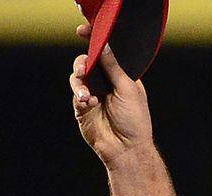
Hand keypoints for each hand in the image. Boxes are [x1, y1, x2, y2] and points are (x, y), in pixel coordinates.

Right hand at [70, 23, 153, 167]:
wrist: (127, 149)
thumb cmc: (135, 120)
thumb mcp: (128, 88)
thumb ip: (114, 67)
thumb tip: (103, 44)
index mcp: (120, 75)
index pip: (105, 53)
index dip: (94, 41)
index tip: (82, 31)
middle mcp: (105, 82)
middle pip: (86, 61)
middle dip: (82, 62)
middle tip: (84, 68)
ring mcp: (92, 94)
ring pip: (77, 76)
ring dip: (80, 81)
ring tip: (87, 94)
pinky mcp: (82, 108)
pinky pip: (76, 94)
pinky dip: (81, 96)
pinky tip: (90, 103)